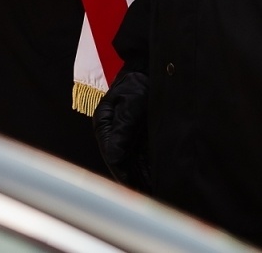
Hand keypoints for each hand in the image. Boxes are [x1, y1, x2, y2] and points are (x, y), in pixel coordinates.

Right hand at [92, 69, 149, 189]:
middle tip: (147, 194)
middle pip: (121, 163)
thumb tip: (113, 157)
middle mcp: (113, 133)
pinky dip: (147, 167)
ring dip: (141, 176)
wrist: (152, 68)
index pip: (112, 156)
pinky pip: (141, 156)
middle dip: (134, 179)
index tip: (133, 187)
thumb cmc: (139, 82)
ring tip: (153, 191)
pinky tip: (157, 178)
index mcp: (105, 124)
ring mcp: (125, 135)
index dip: (122, 173)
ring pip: (131, 162)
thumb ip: (122, 128)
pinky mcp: (138, 135)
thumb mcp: (131, 103)